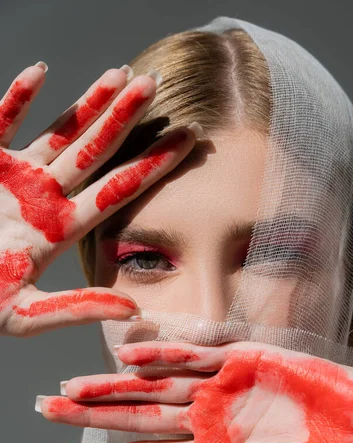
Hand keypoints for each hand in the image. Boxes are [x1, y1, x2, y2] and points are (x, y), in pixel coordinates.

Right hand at [0, 63, 196, 335]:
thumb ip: (77, 309)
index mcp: (62, 229)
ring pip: (60, 131)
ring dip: (88, 102)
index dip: (153, 165)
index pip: (118, 190)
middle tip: (156, 85)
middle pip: (97, 152)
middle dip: (126, 118)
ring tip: (123, 74)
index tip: (189, 140)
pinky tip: (40, 72)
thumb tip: (133, 311)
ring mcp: (16, 176)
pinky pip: (1, 121)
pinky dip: (16, 97)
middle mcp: (47, 197)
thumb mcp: (26, 315)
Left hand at [38, 340, 352, 442]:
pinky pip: (192, 354)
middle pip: (138, 416)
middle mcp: (208, 421)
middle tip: (47, 410)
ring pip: (155, 384)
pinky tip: (125, 358)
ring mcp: (221, 389)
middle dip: (92, 414)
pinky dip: (159, 354)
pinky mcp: (240, 359)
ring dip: (114, 385)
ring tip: (72, 386)